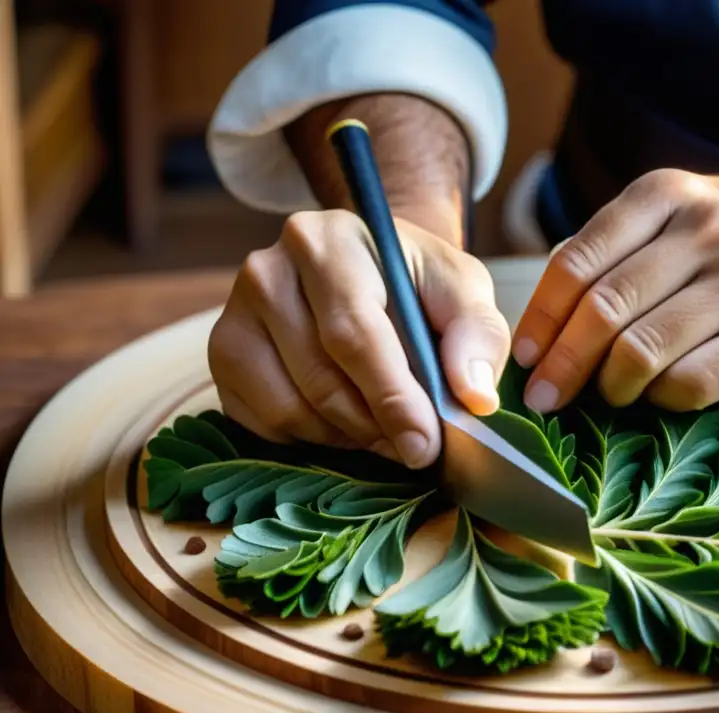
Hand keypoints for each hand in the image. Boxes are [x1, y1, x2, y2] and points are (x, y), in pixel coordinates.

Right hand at [208, 209, 509, 467]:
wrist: (365, 271)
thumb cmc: (416, 283)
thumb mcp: (463, 291)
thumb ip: (479, 335)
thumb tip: (475, 397)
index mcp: (328, 241)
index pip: (353, 333)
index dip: (392, 398)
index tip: (424, 444)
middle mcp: (266, 270)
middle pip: (320, 377)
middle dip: (375, 426)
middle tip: (414, 448)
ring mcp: (234, 314)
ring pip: (289, 408)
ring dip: (345, 437)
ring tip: (384, 430)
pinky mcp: (223, 355)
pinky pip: (262, 423)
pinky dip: (310, 439)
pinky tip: (343, 422)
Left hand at [510, 169, 718, 412]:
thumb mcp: (685, 222)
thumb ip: (619, 253)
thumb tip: (542, 324)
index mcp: (671, 194)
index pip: (577, 261)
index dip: (542, 318)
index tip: (526, 357)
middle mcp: (711, 228)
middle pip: (604, 309)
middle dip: (563, 364)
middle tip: (545, 398)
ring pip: (643, 349)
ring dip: (610, 386)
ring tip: (607, 397)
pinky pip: (694, 381)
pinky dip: (664, 399)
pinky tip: (663, 398)